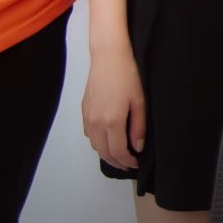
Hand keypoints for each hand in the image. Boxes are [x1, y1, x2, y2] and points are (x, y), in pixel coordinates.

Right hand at [82, 43, 145, 167]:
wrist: (108, 57)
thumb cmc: (127, 76)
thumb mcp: (139, 101)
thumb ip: (138, 127)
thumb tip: (137, 147)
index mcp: (112, 122)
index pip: (118, 152)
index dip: (127, 161)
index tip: (136, 164)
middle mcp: (96, 123)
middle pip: (104, 153)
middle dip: (117, 162)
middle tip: (129, 164)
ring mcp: (87, 118)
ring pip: (95, 145)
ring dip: (107, 153)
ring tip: (120, 153)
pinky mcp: (84, 111)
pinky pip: (90, 135)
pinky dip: (99, 142)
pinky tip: (109, 138)